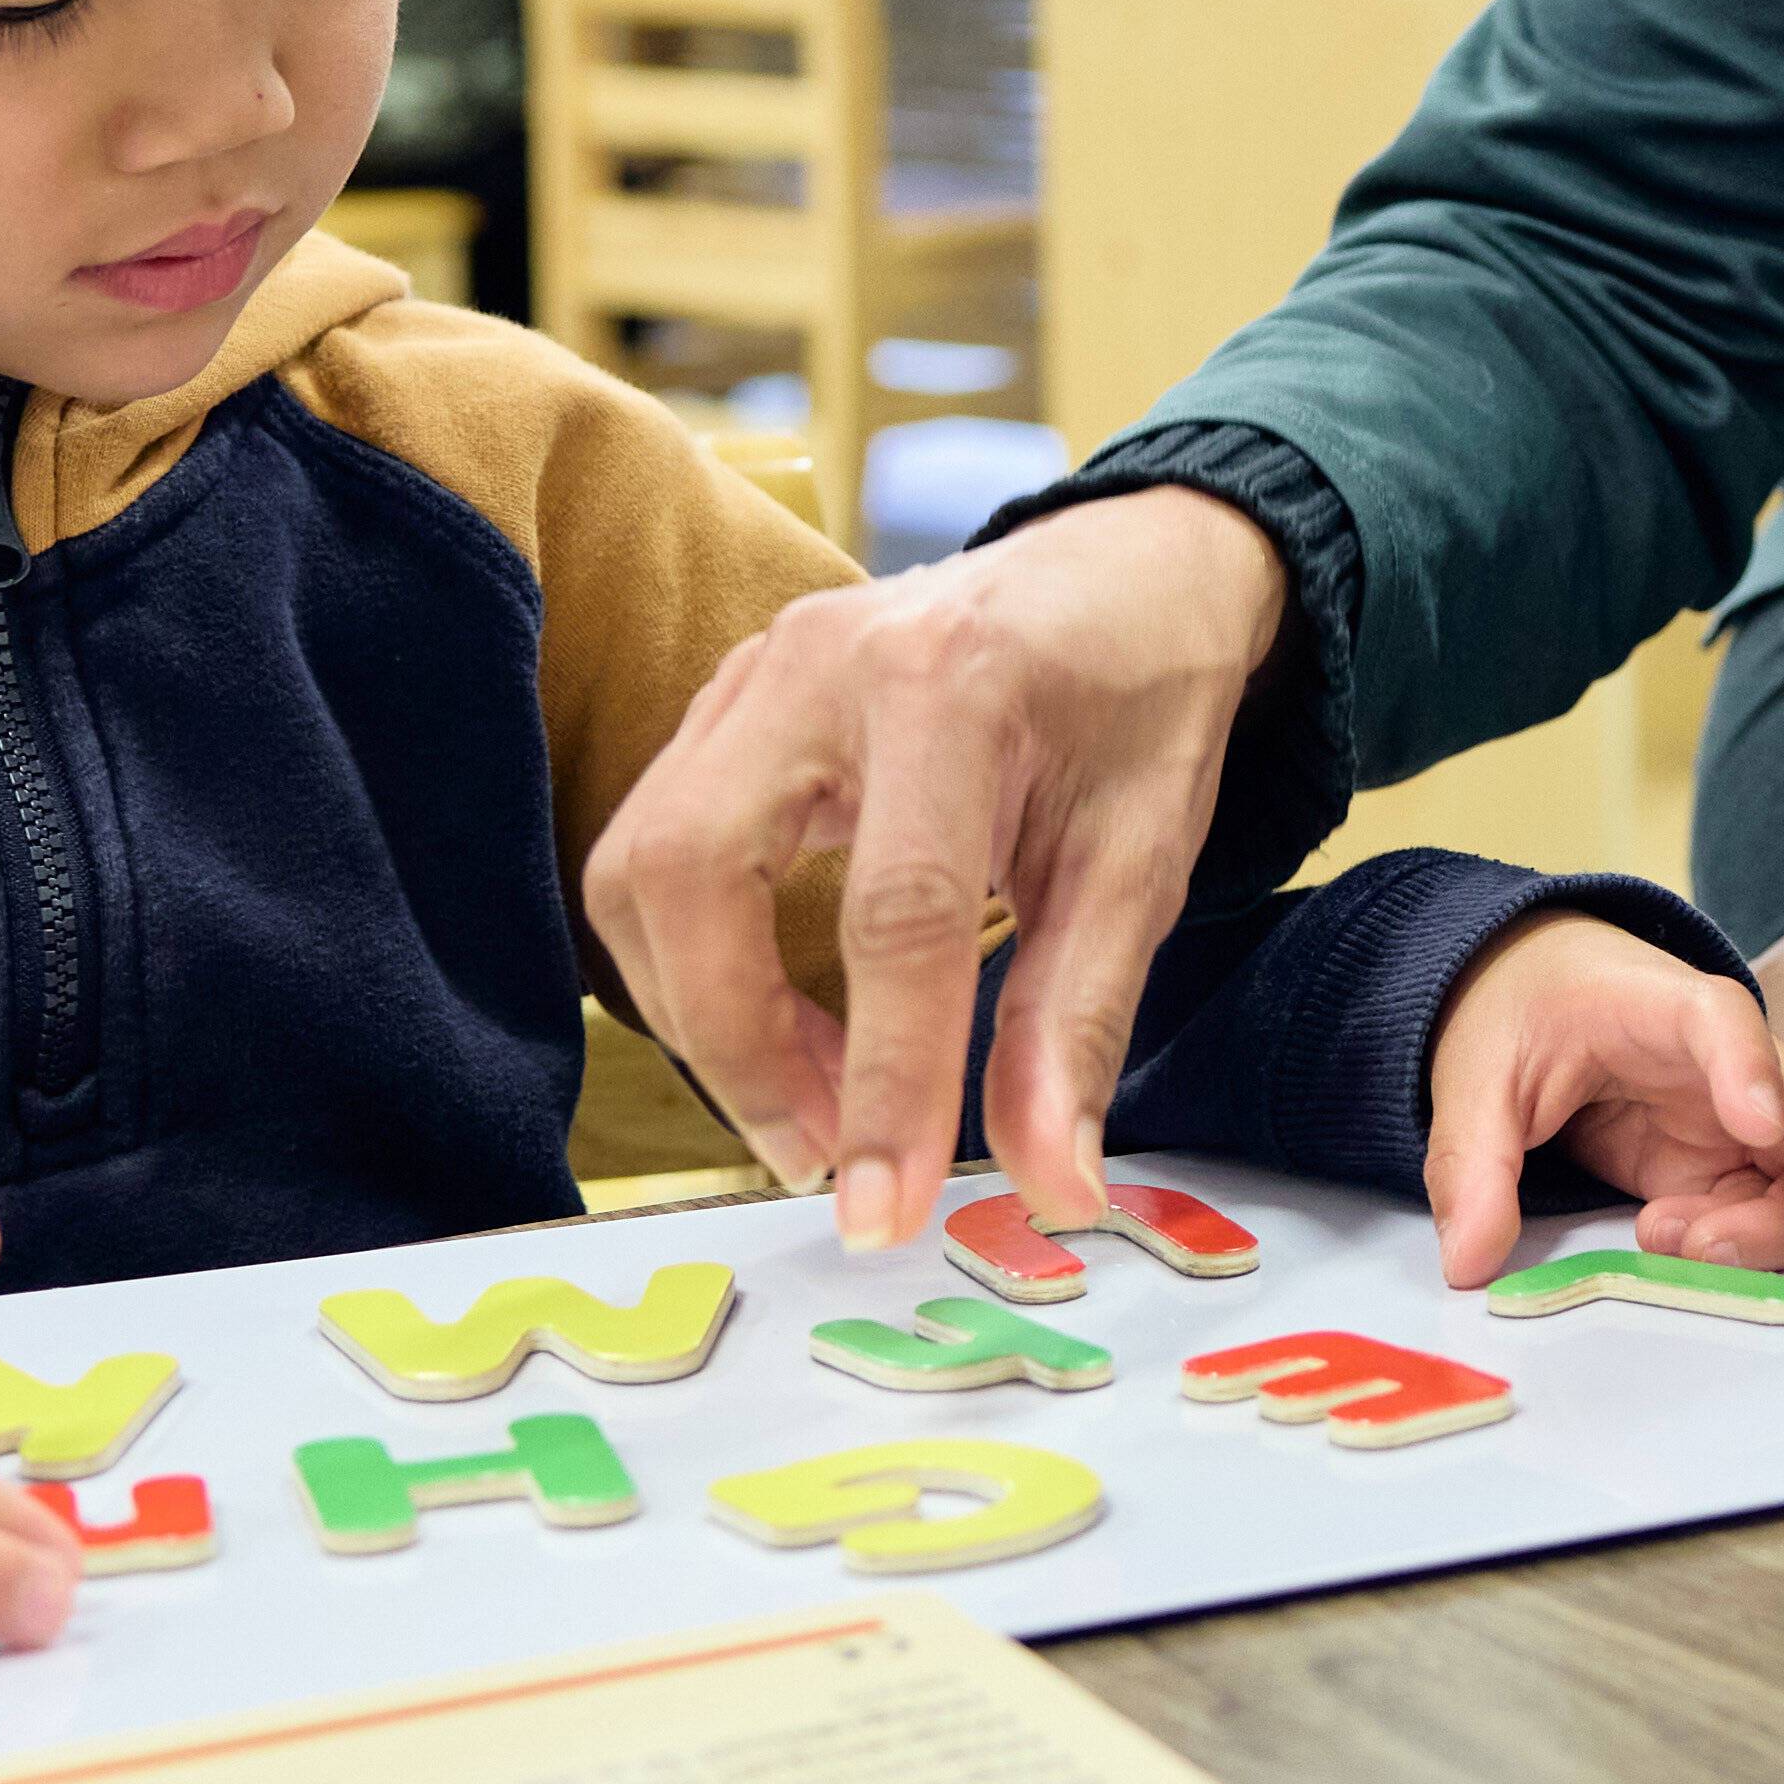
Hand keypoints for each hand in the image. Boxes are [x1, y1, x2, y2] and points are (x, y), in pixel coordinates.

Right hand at [580, 488, 1285, 1248]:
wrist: (1124, 571)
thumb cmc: (1142, 704)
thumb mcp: (1143, 859)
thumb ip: (1076, 1023)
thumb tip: (1050, 1188)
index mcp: (951, 685)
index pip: (892, 917)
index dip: (884, 1084)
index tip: (883, 1213)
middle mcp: (819, 662)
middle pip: (693, 875)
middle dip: (736, 1045)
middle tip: (820, 1156)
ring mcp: (753, 670)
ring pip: (640, 867)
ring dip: (704, 1011)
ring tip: (816, 1095)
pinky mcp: (724, 700)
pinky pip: (655, 847)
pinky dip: (698, 959)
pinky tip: (791, 1018)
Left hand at [1426, 913, 1783, 1302]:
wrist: (1537, 991)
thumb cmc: (1524, 1010)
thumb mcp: (1473, 1076)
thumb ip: (1472, 1164)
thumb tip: (1471, 1263)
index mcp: (1662, 1006)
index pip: (1722, 1022)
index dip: (1747, 1067)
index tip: (1751, 1121)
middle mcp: (1729, 1065)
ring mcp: (1738, 1122)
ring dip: (1776, 1237)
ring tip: (1683, 1253)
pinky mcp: (1725, 1168)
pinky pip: (1769, 1216)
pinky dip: (1748, 1254)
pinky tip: (1684, 1258)